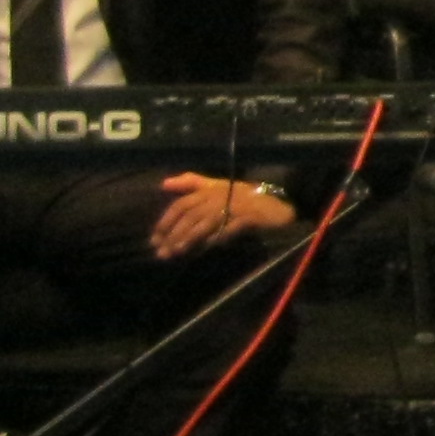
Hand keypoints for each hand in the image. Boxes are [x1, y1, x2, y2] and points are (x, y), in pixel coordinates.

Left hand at [150, 173, 298, 260]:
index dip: (166, 220)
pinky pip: (228, 229)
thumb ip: (192, 183)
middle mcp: (219, 196)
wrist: (278, 203)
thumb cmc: (246, 195)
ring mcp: (234, 206)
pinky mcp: (249, 217)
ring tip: (175, 253)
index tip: (155, 238)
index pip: (182, 204)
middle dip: (173, 233)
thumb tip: (163, 184)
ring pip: (205, 223)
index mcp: (211, 189)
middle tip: (161, 252)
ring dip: (188, 238)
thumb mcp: (217, 185)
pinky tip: (207, 248)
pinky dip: (217, 238)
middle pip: (190, 215)